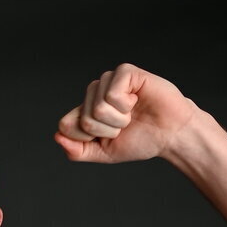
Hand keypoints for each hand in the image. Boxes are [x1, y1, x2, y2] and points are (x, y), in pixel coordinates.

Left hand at [55, 63, 198, 163]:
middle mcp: (94, 93)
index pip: (65, 125)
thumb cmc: (139, 140)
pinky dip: (126, 106)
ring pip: (98, 108)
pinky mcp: (125, 72)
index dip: (86, 138)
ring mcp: (109, 80)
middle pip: (84, 119)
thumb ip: (77, 151)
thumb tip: (57, 136)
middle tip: (125, 125)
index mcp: (85, 110)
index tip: (108, 137)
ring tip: (132, 114)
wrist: (170, 134)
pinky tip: (137, 101)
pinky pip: (112, 94)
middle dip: (107, 130)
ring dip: (118, 120)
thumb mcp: (103, 153)